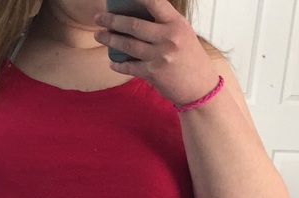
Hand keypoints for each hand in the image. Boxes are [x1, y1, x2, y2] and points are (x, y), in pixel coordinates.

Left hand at [94, 0, 219, 106]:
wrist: (200, 88)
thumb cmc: (191, 60)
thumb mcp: (183, 34)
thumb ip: (164, 24)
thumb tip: (138, 15)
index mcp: (176, 24)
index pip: (154, 2)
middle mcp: (168, 38)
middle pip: (133, 25)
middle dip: (112, 21)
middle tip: (99, 18)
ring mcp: (159, 57)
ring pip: (128, 45)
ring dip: (110, 40)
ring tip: (99, 35)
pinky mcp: (153, 74)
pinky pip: (129, 66)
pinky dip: (118, 64)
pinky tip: (112, 62)